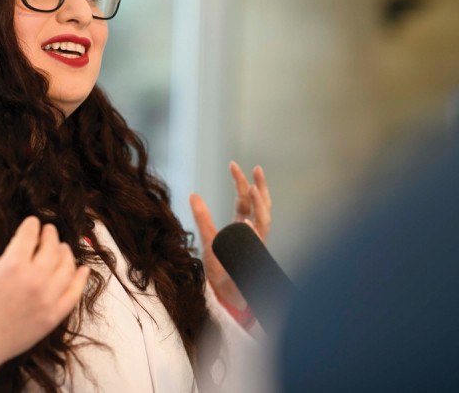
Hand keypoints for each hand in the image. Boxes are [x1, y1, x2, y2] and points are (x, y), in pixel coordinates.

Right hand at [0, 213, 89, 378]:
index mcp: (12, 265)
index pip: (30, 234)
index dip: (32, 225)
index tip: (32, 223)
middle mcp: (34, 281)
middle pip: (52, 248)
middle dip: (51, 235)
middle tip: (49, 231)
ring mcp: (46, 300)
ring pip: (67, 268)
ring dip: (67, 254)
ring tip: (62, 248)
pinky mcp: (53, 317)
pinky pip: (74, 294)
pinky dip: (80, 279)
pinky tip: (82, 270)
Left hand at [190, 162, 271, 308]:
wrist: (225, 295)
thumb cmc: (220, 267)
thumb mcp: (208, 238)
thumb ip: (202, 217)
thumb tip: (193, 194)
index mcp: (242, 225)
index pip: (245, 199)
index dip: (241, 182)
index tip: (233, 164)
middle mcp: (253, 233)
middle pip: (262, 206)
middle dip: (261, 187)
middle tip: (257, 168)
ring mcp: (257, 246)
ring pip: (264, 221)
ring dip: (260, 205)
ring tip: (254, 189)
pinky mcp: (255, 260)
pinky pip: (258, 244)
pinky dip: (254, 233)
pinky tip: (247, 224)